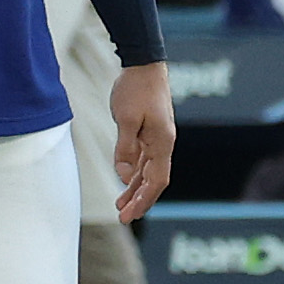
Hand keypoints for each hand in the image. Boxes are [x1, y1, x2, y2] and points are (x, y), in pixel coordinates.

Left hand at [107, 62, 174, 224]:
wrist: (144, 66)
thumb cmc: (136, 89)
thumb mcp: (126, 118)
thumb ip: (125, 147)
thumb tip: (124, 173)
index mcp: (162, 143)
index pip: (156, 181)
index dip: (143, 200)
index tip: (128, 215)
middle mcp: (162, 145)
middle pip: (153, 180)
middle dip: (139, 200)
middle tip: (123, 218)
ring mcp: (157, 139)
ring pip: (147, 171)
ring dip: (134, 188)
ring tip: (120, 205)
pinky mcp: (148, 133)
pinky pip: (142, 159)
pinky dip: (133, 172)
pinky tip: (124, 180)